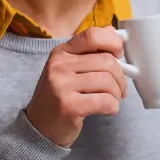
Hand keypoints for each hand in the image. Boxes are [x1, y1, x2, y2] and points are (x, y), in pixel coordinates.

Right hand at [25, 27, 127, 146]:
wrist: (39, 128)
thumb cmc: (59, 96)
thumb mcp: (70, 68)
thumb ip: (90, 50)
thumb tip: (113, 32)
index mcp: (61, 52)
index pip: (92, 35)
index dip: (113, 42)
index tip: (119, 54)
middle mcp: (59, 65)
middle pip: (106, 61)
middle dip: (120, 77)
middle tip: (119, 88)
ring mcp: (62, 85)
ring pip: (108, 81)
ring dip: (117, 94)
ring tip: (112, 99)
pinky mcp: (69, 106)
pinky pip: (105, 101)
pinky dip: (113, 106)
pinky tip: (107, 109)